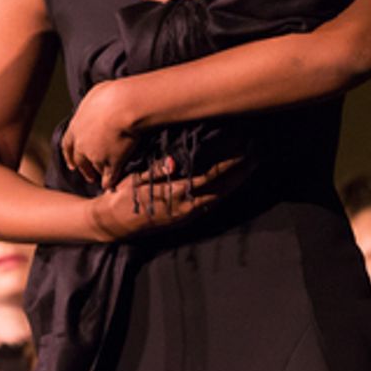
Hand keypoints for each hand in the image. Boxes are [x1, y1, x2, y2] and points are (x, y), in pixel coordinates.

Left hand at [62, 80, 134, 188]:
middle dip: (84, 169)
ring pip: (96, 169)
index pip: (68, 145)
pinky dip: (111, 182)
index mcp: (75, 128)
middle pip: (80, 161)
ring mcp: (97, 156)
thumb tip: (96, 103)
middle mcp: (83, 145)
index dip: (69, 155)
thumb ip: (92, 105)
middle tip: (88, 176)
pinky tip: (113, 187)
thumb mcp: (94, 95)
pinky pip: (111, 177)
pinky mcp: (112, 163)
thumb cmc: (110, 96)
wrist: (123, 106)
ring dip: (100, 174)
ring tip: (105, 179)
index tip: (71, 163)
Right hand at [88, 157, 242, 239]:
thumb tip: (172, 162)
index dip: (228, 162)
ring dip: (238, 179)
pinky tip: (235, 179)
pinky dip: (227, 189)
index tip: (242, 146)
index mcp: (175, 194)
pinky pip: (212, 201)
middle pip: (223, 187)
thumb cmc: (121, 196)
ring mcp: (189, 214)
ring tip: (252, 162)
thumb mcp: (132, 180)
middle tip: (258, 152)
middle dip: (242, 170)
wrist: (112, 224)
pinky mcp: (187, 217)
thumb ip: (154, 171)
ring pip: (221, 196)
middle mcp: (187, 207)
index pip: (209, 176)